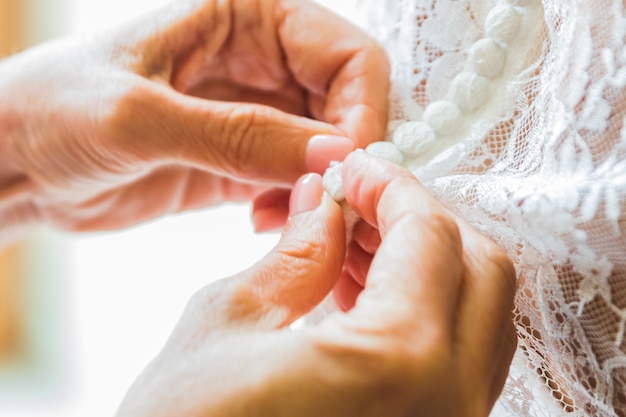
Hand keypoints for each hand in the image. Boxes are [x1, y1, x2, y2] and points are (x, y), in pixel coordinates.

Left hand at [0, 0, 388, 233]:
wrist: (14, 162)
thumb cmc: (52, 109)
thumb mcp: (139, 116)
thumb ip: (238, 134)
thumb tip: (332, 155)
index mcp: (244, 17)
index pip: (347, 55)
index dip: (361, 110)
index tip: (347, 167)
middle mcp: (259, 61)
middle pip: (347, 105)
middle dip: (344, 156)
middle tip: (327, 202)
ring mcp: (253, 113)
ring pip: (326, 148)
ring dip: (319, 186)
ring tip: (285, 214)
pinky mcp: (241, 159)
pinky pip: (294, 180)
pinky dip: (294, 205)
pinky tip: (263, 220)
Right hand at [115, 152, 516, 416]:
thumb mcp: (225, 325)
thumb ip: (293, 253)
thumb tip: (322, 202)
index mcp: (399, 362)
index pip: (429, 235)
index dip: (391, 186)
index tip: (355, 168)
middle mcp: (449, 404)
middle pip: (480, 271)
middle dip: (421, 221)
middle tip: (360, 202)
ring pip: (477, 317)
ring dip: (426, 265)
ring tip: (354, 246)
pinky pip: (455, 362)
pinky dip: (423, 314)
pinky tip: (364, 298)